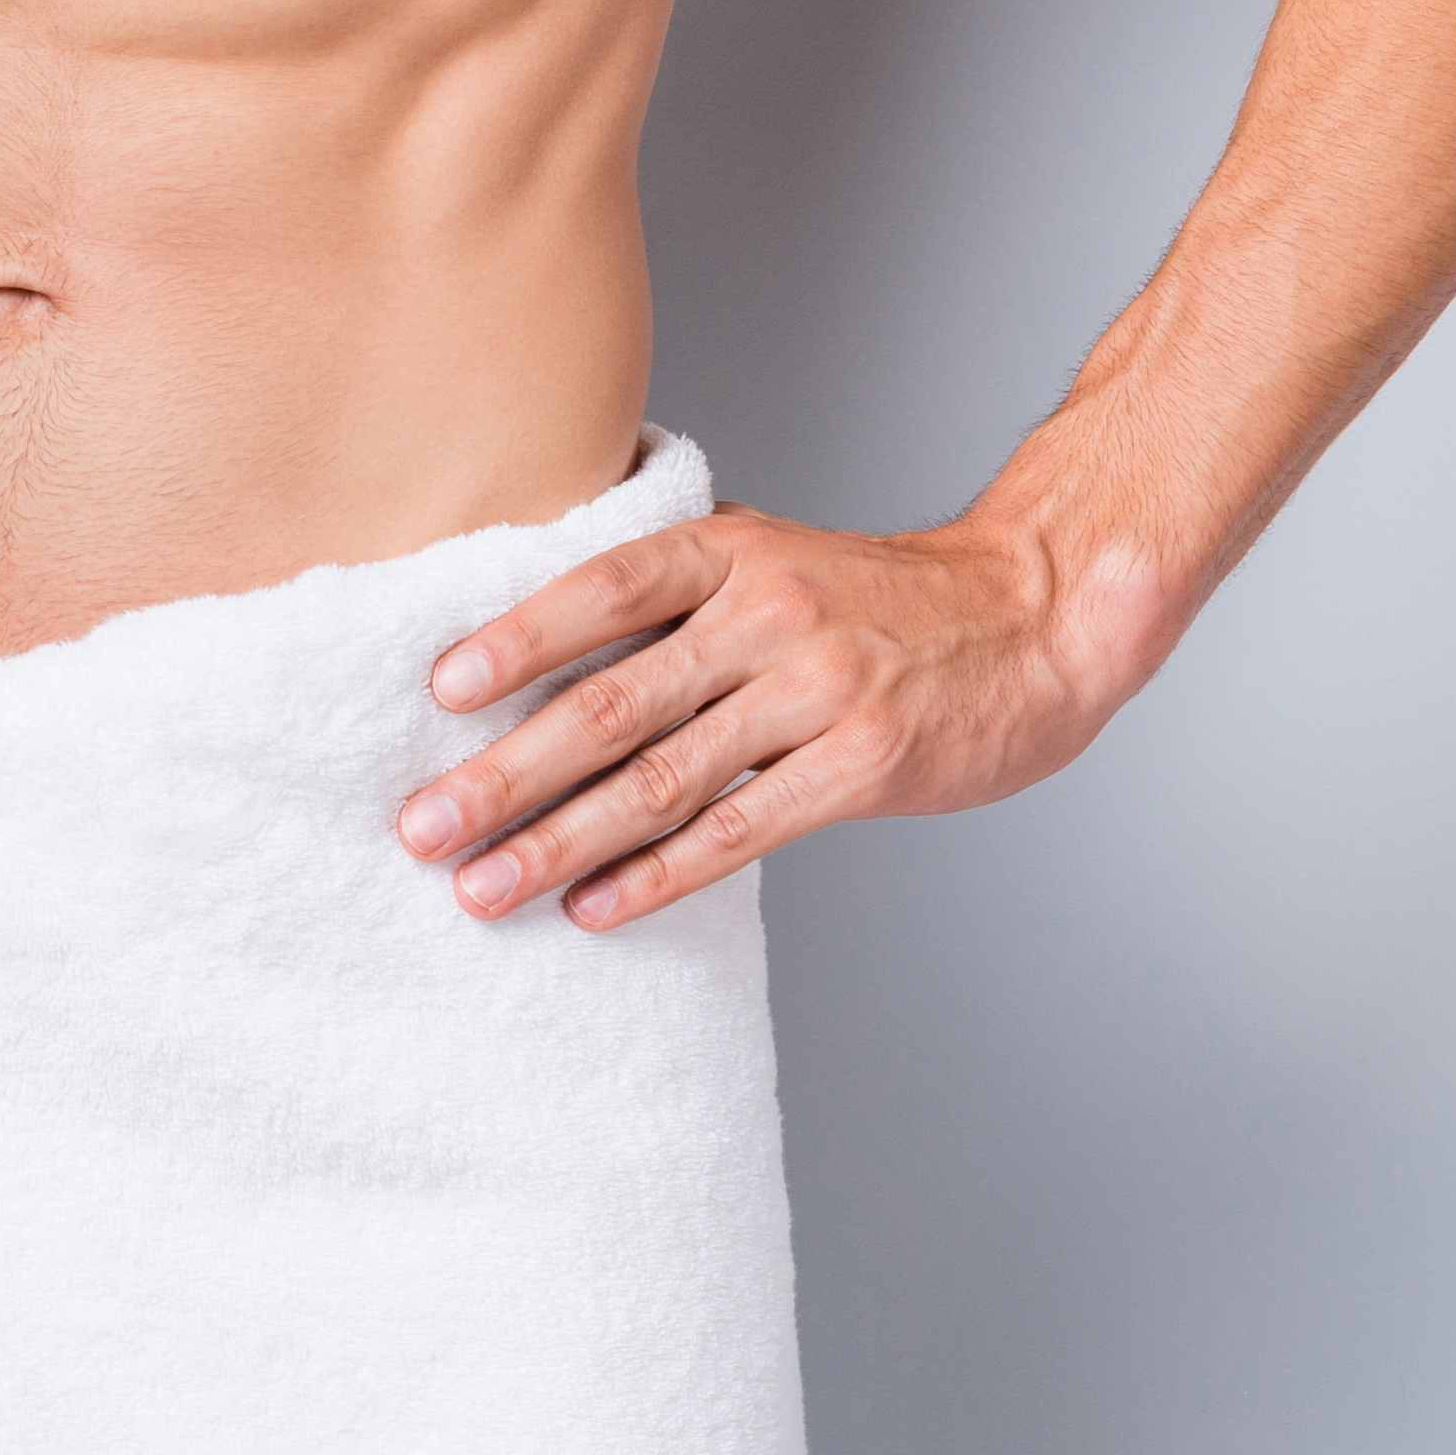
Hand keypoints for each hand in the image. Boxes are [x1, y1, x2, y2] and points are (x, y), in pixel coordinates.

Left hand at [394, 511, 1113, 929]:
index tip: (438, 693)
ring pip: (660, 780)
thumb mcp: (774, 555)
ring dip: (556, 842)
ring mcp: (816, 692)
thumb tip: (537, 640)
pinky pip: (735, 832)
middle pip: (611, 701)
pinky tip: (592, 906)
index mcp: (732, 548)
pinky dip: (654, 876)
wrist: (1033, 620)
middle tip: (422, 825)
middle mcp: (767, 614)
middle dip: (504, 772)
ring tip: (481, 888)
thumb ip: (675, 591)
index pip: (603, 587)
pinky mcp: (859, 766)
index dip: (518, 638)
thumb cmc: (881, 598)